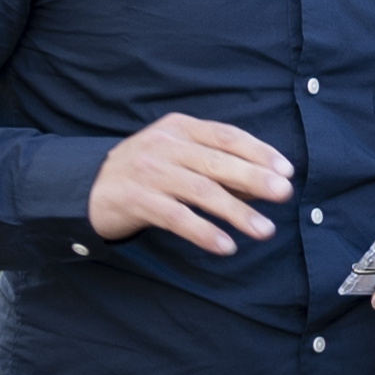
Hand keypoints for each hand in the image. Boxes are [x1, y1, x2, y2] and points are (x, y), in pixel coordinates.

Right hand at [88, 113, 294, 254]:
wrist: (87, 186)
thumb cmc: (147, 171)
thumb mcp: (179, 155)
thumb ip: (216, 164)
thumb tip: (264, 185)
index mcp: (180, 128)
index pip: (227, 136)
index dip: (259, 152)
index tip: (286, 170)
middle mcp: (165, 146)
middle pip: (218, 162)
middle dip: (255, 178)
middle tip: (285, 194)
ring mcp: (149, 172)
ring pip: (201, 191)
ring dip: (237, 212)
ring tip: (265, 231)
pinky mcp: (136, 200)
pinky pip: (176, 217)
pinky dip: (204, 232)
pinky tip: (226, 246)